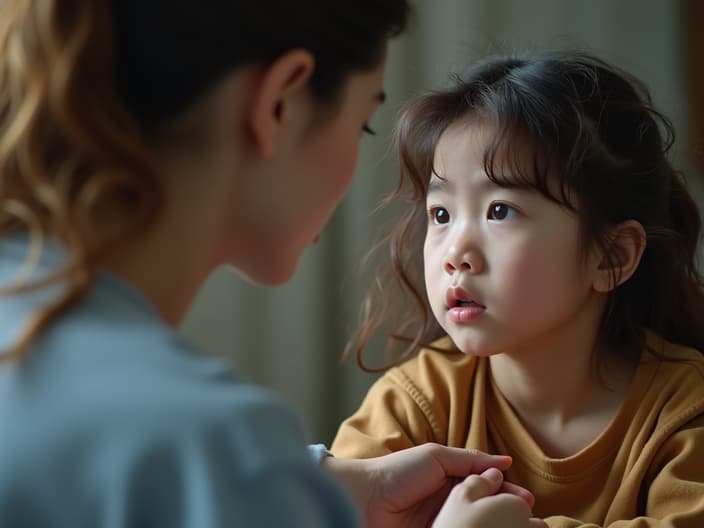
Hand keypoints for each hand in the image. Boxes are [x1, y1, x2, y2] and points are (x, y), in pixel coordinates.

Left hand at [324, 443, 535, 527]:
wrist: (364, 499)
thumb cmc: (396, 472)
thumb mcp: (436, 456)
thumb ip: (470, 459)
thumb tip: (504, 461)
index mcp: (449, 479)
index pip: (486, 485)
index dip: (507, 491)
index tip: (527, 499)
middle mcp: (449, 502)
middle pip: (485, 507)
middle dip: (508, 512)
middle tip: (530, 518)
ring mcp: (444, 523)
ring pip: (477, 525)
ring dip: (496, 525)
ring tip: (520, 527)